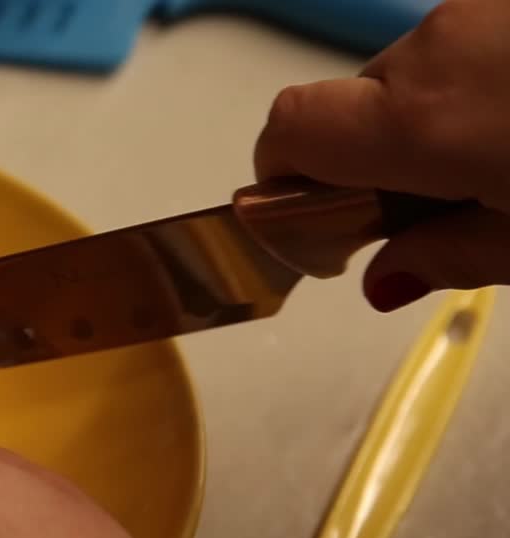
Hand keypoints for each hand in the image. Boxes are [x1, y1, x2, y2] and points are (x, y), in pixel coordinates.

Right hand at [254, 0, 509, 311]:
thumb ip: (451, 255)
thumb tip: (382, 278)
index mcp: (421, 120)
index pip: (291, 128)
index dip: (283, 170)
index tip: (319, 213)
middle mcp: (435, 48)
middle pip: (358, 104)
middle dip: (384, 153)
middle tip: (451, 199)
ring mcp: (479, 7)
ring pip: (419, 72)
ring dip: (441, 114)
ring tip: (506, 152)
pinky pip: (467, 43)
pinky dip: (483, 80)